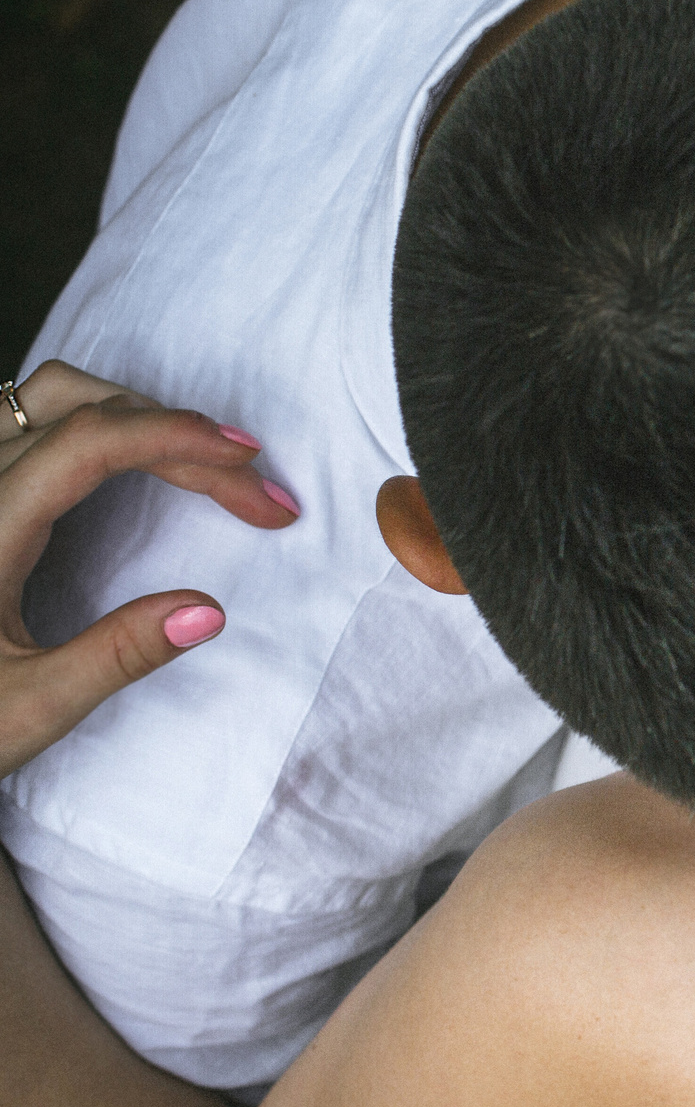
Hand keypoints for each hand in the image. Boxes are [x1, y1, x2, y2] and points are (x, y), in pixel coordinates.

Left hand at [0, 359, 295, 775]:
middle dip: (179, 434)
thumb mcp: (27, 708)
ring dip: (136, 414)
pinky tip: (132, 462)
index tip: (251, 468)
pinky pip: (28, 417)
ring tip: (202, 464)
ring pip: (50, 397)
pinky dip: (96, 422)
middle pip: (82, 408)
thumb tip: (208, 611)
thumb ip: (116, 656)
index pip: (90, 443)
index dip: (177, 439)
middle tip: (254, 493)